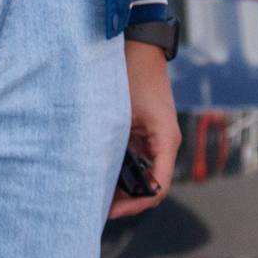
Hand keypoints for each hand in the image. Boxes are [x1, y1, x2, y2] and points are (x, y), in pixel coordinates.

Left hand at [110, 40, 180, 218]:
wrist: (140, 45)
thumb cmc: (132, 75)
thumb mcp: (117, 113)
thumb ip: (109, 143)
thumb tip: (91, 173)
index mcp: (166, 141)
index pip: (158, 188)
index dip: (136, 205)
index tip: (110, 212)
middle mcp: (165, 143)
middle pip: (151, 185)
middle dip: (126, 199)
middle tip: (95, 206)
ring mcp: (156, 138)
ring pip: (143, 174)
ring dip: (123, 185)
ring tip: (94, 192)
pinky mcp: (147, 132)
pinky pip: (138, 159)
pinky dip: (122, 169)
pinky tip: (98, 172)